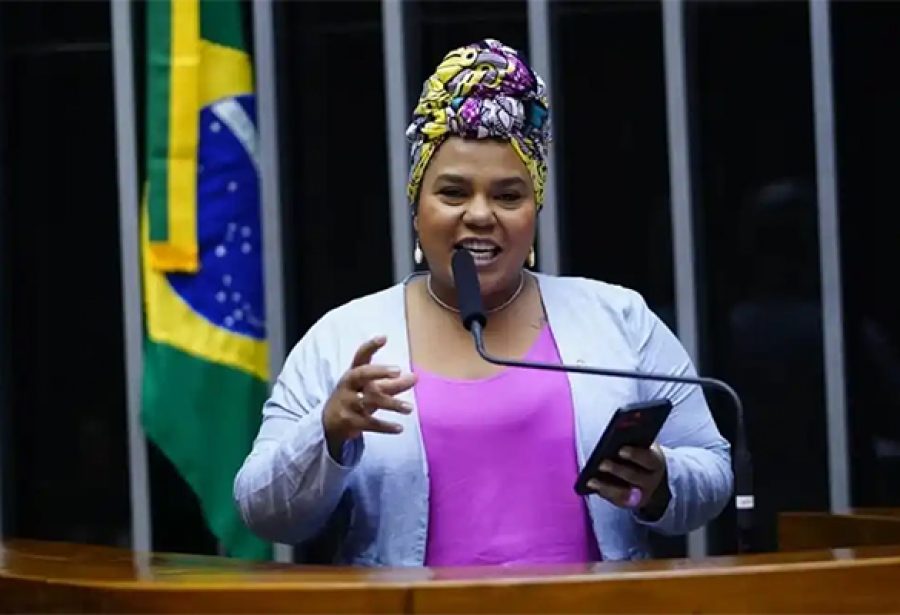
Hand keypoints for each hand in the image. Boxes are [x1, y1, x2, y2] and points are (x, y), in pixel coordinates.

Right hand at [322, 336, 416, 457]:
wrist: (329, 424)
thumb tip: (416, 377)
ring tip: (409, 408)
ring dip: (391, 404)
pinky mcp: (349, 421)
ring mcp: (347, 403)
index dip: (370, 346)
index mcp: (353, 374)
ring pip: (369, 401)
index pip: (360, 357)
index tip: (383, 337)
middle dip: (378, 371)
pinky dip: (384, 426)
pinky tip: (399, 428)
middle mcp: (348, 386)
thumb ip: (393, 384)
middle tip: (397, 370)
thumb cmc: (355, 399)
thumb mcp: (371, 389)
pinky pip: (369, 424)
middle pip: (361, 374)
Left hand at [586, 443, 669, 518]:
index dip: (635, 455)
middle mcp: (651, 481)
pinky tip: (591, 485)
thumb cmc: (640, 454)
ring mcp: (641, 494)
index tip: (621, 450)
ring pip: (624, 493)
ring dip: (606, 486)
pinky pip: (615, 500)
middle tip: (602, 463)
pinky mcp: (629, 503)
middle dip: (617, 470)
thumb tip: (618, 430)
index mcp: (656, 462)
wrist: (650, 476)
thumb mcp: (642, 446)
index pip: (648, 459)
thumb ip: (633, 439)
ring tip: (591, 479)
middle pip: (635, 477)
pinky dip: (603, 492)